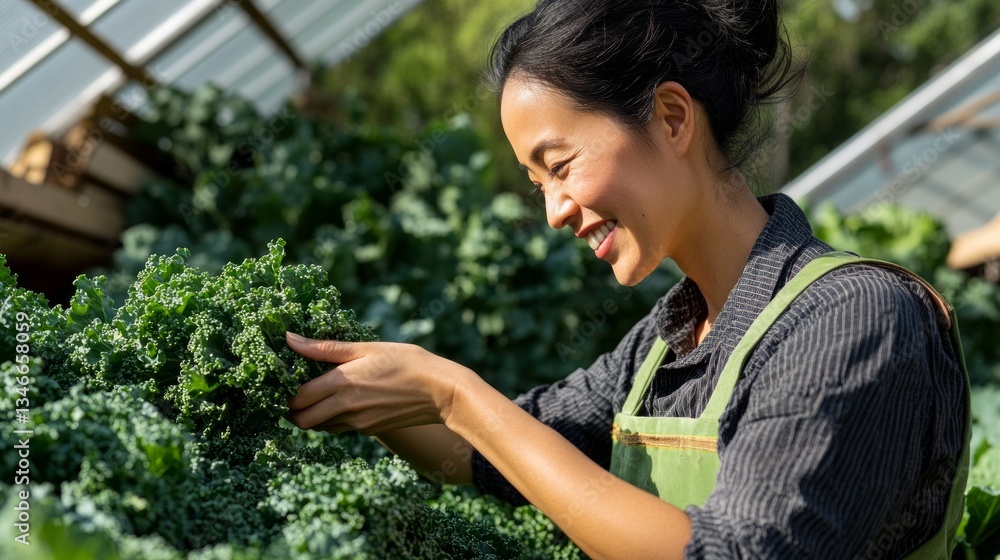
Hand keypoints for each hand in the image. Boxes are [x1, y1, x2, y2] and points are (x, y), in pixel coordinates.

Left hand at [284, 332, 466, 434]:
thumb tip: (289, 339)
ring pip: (318, 427)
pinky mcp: (369, 430)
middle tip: (291, 392)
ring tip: (314, 395)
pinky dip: (330, 419)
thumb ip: (325, 348)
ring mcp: (357, 422)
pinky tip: (338, 402)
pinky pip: (338, 428)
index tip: (281, 379)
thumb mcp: (367, 347)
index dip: (283, 392)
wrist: (441, 392)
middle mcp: (346, 407)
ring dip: (310, 415)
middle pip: (302, 421)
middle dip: (291, 411)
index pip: (297, 398)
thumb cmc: (407, 362)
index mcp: (342, 383)